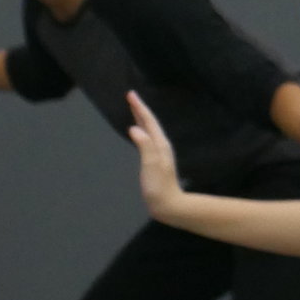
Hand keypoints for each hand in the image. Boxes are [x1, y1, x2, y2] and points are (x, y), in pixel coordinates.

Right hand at [126, 92, 186, 218]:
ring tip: (133, 109)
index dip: (139, 107)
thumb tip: (135, 128)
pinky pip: (147, 139)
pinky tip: (138, 132)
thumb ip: (145, 146)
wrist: (168, 204)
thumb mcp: (151, 164)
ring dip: (141, 118)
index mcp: (160, 145)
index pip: (148, 121)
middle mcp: (161, 146)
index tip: (131, 94)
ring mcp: (159, 153)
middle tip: (131, 96)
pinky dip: (142, 131)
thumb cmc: (159, 186)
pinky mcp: (156, 160)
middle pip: (150, 123)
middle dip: (140, 109)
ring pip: (149, 130)